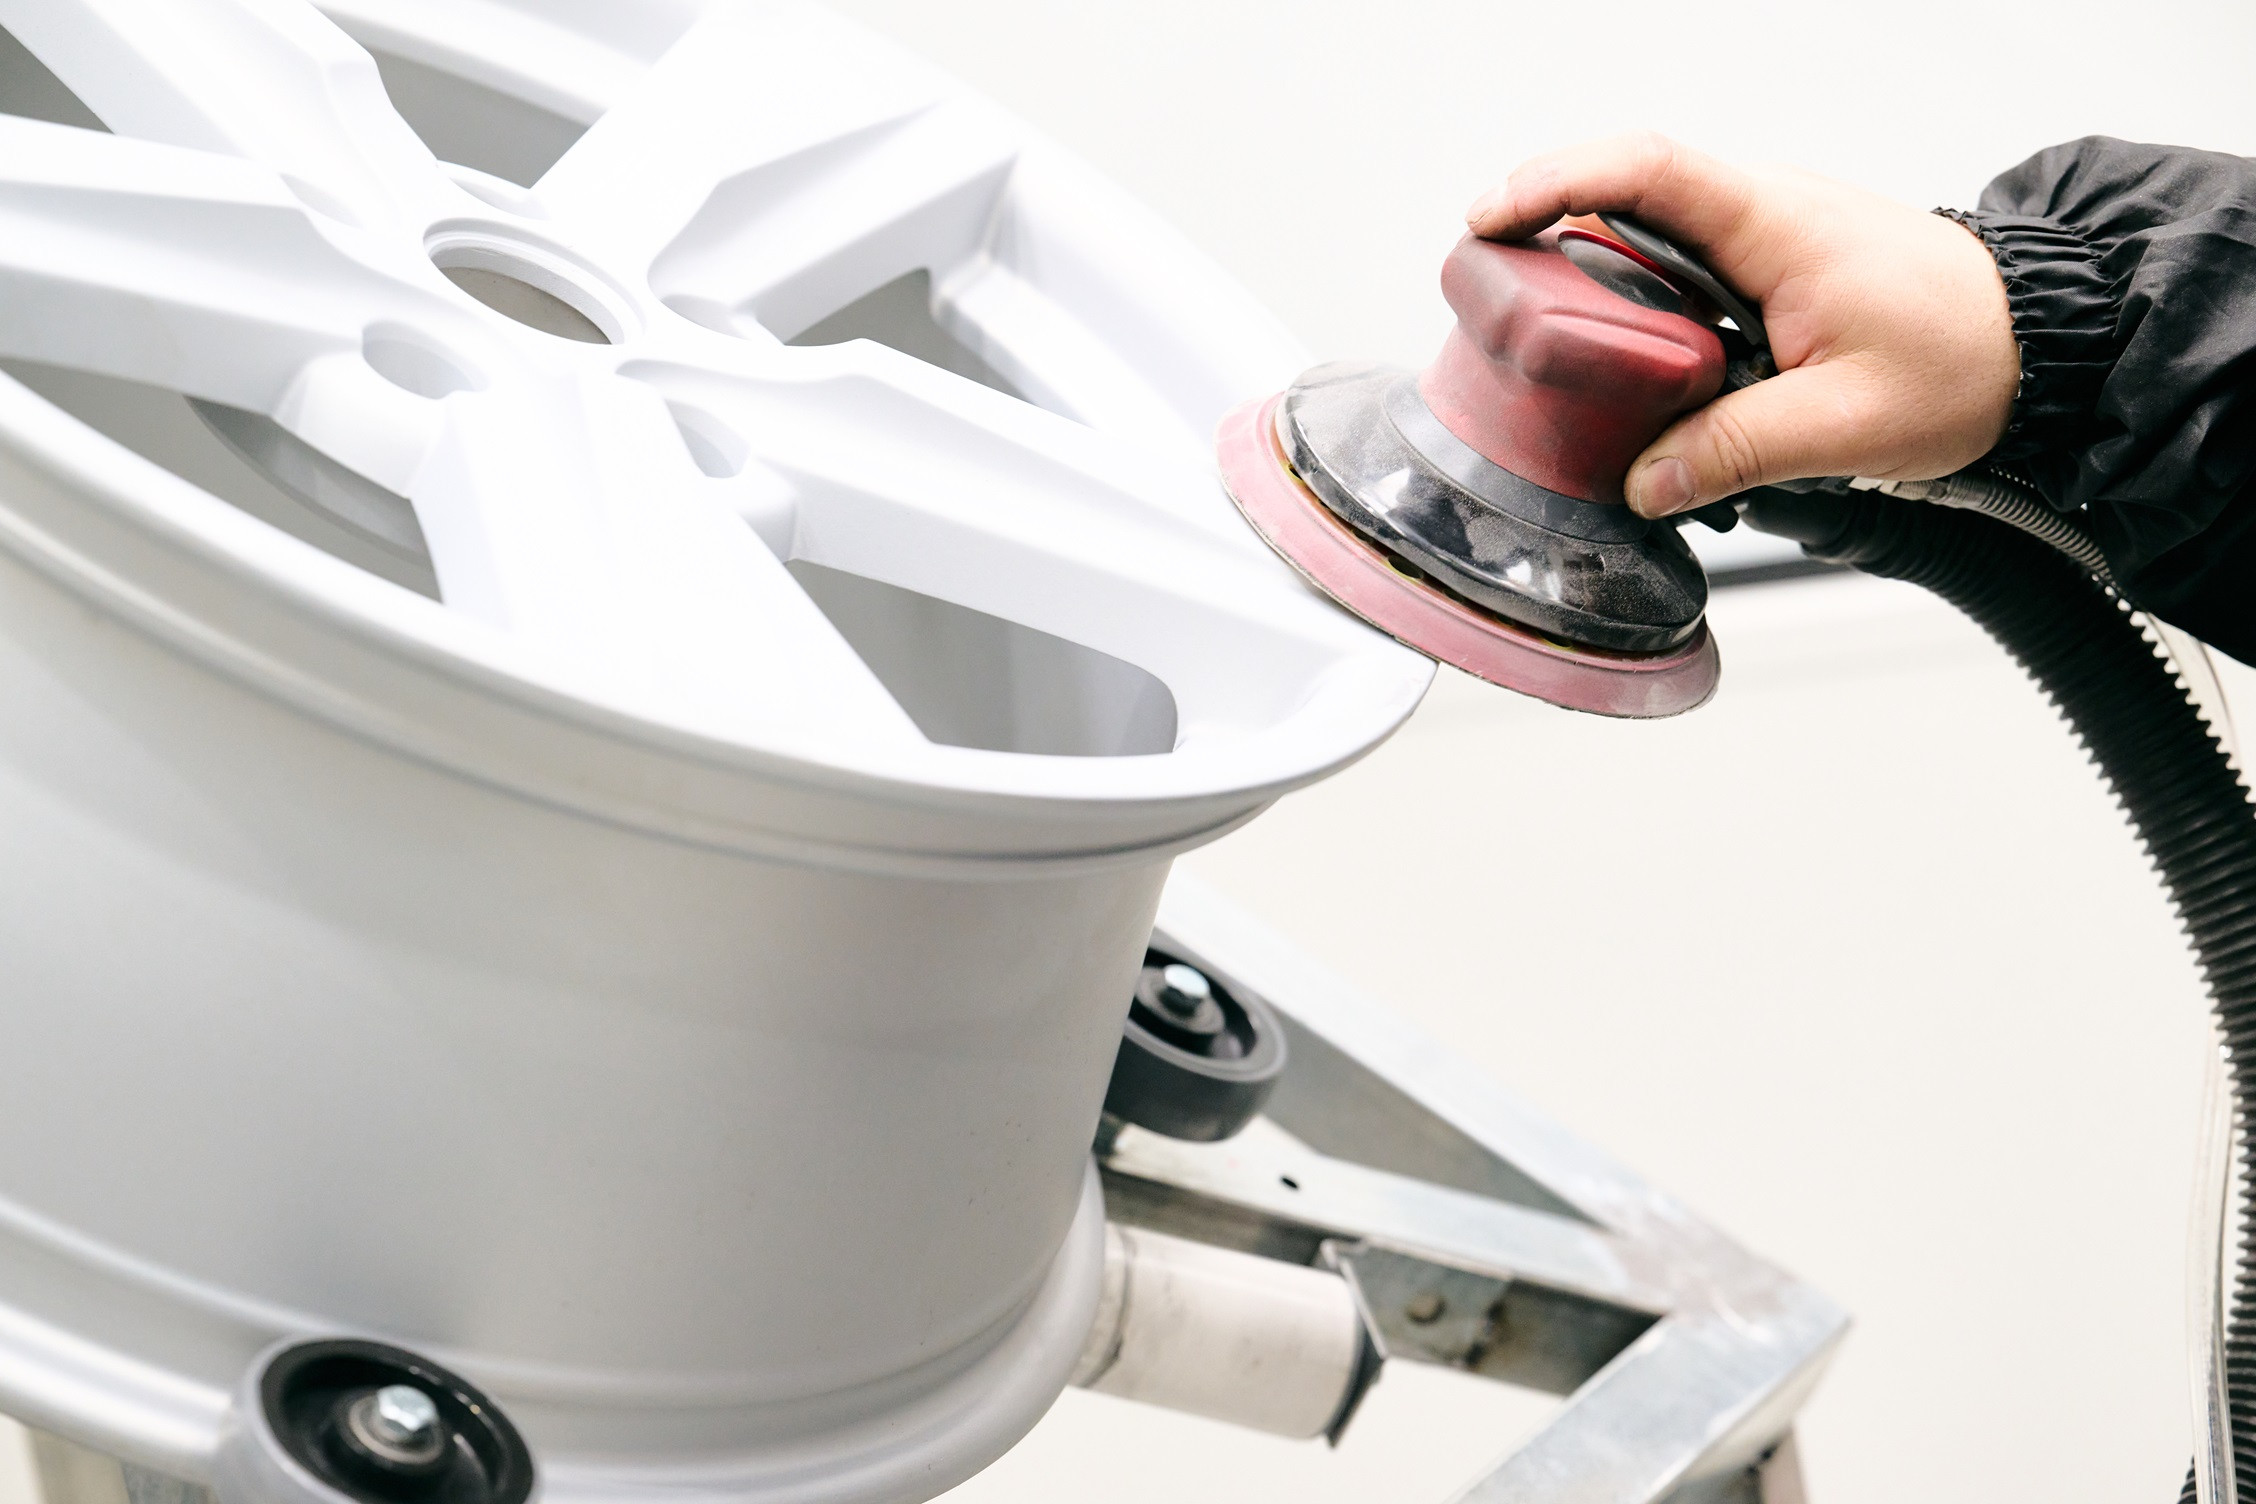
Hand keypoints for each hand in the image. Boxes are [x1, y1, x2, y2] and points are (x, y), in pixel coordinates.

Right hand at [1466, 133, 2019, 517]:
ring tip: (1530, 329)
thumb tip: (1644, 484)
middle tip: (1482, 286)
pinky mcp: (1766, 265)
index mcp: (1778, 225)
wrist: (2038, 342)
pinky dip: (1627, 294)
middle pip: (1623, 193)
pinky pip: (1676, 262)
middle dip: (1540, 225)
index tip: (1490, 219)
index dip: (1557, 182)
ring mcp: (1762, 234)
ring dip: (1581, 267)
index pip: (1647, 169)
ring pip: (1645, 230)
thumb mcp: (1848, 424)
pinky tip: (1609, 355)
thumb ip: (1737, 452)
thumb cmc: (1965, 361)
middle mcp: (1763, 210)